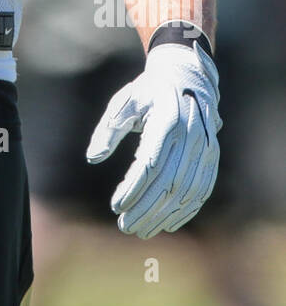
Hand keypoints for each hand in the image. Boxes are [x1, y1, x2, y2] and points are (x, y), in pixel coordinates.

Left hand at [85, 41, 220, 238]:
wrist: (187, 76)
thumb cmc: (149, 91)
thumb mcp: (125, 101)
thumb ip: (109, 128)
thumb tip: (92, 156)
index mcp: (167, 119)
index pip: (150, 164)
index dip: (133, 189)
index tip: (115, 205)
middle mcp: (191, 135)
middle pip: (168, 183)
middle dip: (146, 208)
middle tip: (124, 225)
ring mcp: (206, 147)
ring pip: (186, 191)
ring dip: (164, 214)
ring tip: (141, 229)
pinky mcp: (212, 155)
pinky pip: (202, 189)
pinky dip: (186, 210)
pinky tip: (168, 223)